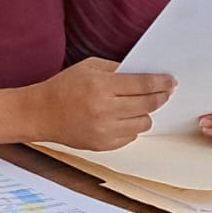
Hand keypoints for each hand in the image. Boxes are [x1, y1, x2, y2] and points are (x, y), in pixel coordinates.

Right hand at [29, 57, 176, 150]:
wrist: (40, 113)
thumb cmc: (63, 87)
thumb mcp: (88, 67)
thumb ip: (116, 69)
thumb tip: (144, 74)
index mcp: (101, 86)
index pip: (143, 85)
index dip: (161, 82)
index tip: (171, 81)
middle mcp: (105, 109)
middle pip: (148, 104)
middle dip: (161, 97)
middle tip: (165, 92)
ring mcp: (104, 130)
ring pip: (144, 123)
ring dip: (145, 113)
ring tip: (137, 107)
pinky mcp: (103, 144)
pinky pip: (131, 136)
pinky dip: (131, 127)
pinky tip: (121, 119)